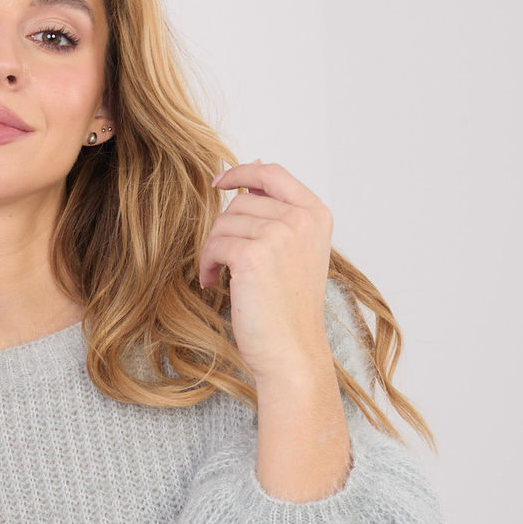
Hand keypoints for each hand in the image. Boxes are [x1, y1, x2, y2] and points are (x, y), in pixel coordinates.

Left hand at [200, 159, 334, 381]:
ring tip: (218, 275)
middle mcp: (302, 220)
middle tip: (222, 261)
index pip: (273, 173)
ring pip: (224, 223)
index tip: (219, 181)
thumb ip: (279, 218)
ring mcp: (280, 235)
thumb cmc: (289, 310)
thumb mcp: (295, 254)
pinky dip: (207, 264)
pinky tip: (212, 283)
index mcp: (316, 215)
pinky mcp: (254, 256)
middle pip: (242, 200)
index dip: (242, 172)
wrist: (292, 351)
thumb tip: (242, 185)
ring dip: (213, 250)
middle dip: (224, 229)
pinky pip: (215, 245)